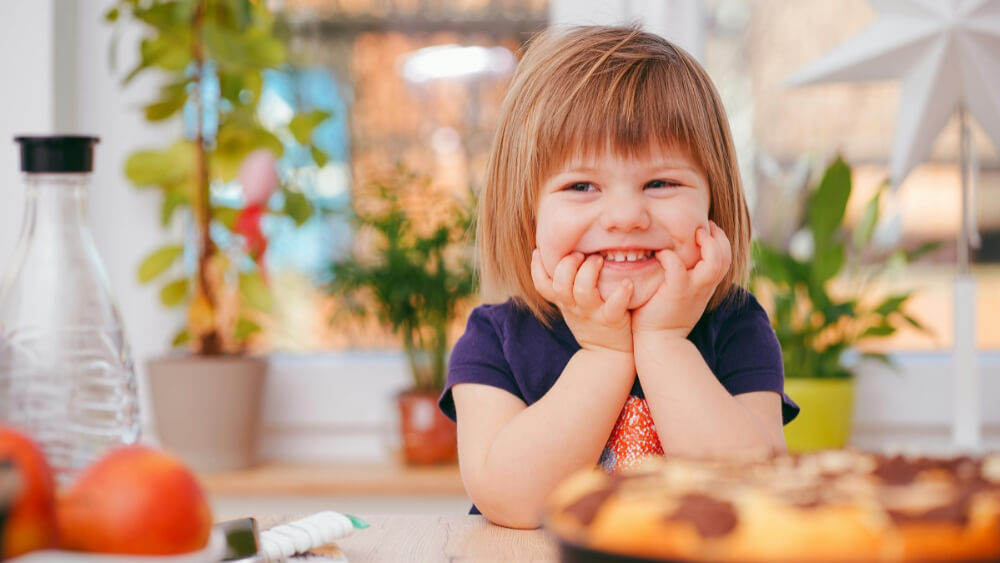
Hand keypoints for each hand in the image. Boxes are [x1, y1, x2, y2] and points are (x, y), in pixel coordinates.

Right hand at [531, 249, 633, 353]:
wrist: (608, 354)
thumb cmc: (591, 321)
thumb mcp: (572, 305)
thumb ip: (566, 284)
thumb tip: (563, 253)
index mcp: (563, 301)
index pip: (542, 285)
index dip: (536, 267)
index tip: (539, 251)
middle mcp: (574, 307)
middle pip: (560, 284)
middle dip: (567, 264)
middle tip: (580, 254)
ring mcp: (592, 313)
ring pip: (583, 291)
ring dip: (590, 271)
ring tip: (600, 259)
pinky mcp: (611, 320)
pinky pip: (614, 306)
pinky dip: (621, 293)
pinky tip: (627, 283)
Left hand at [631, 221, 732, 339]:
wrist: (659, 343)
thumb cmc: (663, 316)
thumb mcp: (681, 295)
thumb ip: (685, 277)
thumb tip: (676, 256)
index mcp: (706, 285)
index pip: (725, 258)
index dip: (720, 240)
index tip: (707, 229)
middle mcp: (704, 287)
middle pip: (726, 257)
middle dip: (719, 237)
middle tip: (704, 226)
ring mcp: (693, 290)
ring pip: (714, 263)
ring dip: (707, 244)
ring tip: (694, 234)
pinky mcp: (676, 293)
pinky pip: (677, 268)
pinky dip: (670, 257)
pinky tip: (661, 254)